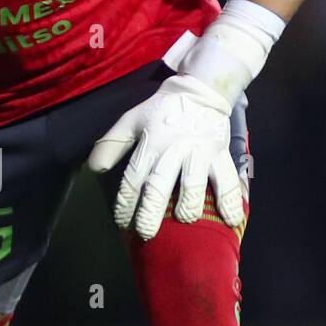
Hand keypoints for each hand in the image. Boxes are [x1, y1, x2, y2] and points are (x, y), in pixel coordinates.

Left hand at [88, 73, 243, 239]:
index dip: (125, 203)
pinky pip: (227, 180)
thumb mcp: (130, 121)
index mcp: (150, 142)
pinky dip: (231, 201)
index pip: (133, 178)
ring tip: (185, 221)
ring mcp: (199, 152)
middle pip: (159, 185)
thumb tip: (94, 169)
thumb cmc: (160, 112)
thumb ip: (111, 145)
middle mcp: (173, 148)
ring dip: (188, 206)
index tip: (122, 222)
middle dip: (151, 213)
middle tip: (146, 234)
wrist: (199, 92)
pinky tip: (231, 221)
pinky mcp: (221, 154)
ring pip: (193, 184)